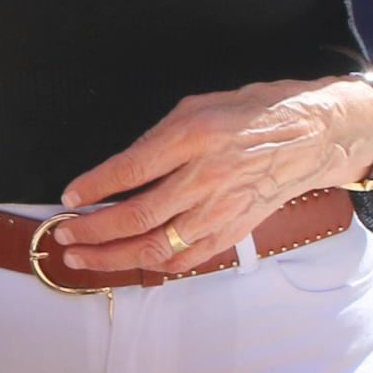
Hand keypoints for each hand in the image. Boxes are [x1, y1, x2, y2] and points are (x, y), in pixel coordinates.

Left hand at [47, 77, 372, 275]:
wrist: (309, 136)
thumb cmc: (250, 114)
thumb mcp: (197, 106)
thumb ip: (158, 139)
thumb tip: (120, 170)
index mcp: (193, 137)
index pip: (131, 169)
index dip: (94, 187)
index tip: (69, 197)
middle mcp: (206, 178)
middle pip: (137, 217)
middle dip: (92, 231)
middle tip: (63, 235)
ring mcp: (221, 211)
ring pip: (158, 247)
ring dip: (113, 257)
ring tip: (82, 257)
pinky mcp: (233, 231)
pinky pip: (187, 260)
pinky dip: (153, 266)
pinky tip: (129, 263)